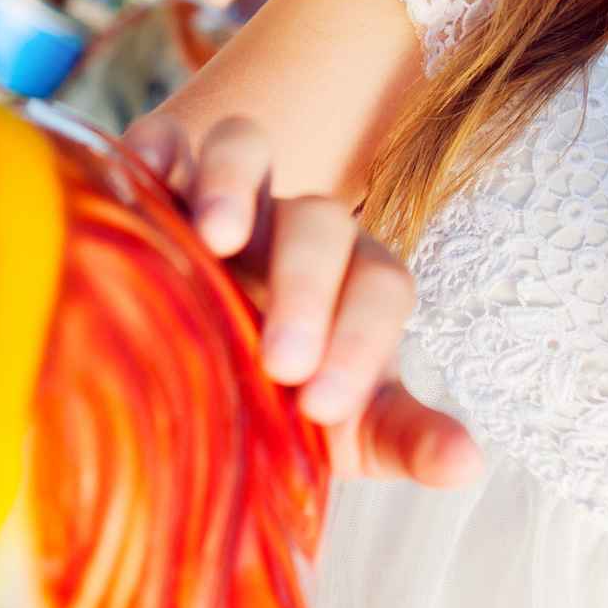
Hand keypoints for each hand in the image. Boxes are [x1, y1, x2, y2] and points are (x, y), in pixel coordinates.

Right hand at [123, 114, 483, 487]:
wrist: (208, 378)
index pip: (380, 287)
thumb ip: (404, 438)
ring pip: (246, 148)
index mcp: (354, 281)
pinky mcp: (161, 185)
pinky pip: (161, 143)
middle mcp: (294, 230)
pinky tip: (139, 181)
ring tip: (214, 240)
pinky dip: (153, 149)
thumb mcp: (347, 429)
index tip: (321, 407)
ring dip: (233, 184)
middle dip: (307, 286)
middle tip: (281, 364)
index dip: (362, 340)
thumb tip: (468, 465)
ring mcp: (226, 200)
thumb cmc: (288, 400)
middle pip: (319, 223)